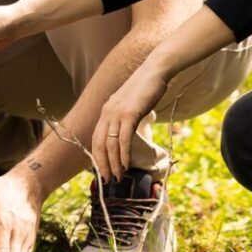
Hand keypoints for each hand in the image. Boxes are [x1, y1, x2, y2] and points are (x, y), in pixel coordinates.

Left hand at [93, 63, 167, 182]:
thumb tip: (127, 132)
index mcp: (106, 111)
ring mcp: (117, 113)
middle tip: (107, 180)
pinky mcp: (130, 113)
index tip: (102, 171)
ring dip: (114, 164)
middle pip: (99, 144)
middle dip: (102, 165)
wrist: (155, 70)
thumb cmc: (146, 88)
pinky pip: (124, 139)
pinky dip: (124, 154)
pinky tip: (126, 164)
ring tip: (119, 177)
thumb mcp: (130, 104)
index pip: (96, 139)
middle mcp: (107, 112)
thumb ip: (125, 116)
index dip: (97, 157)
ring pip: (110, 145)